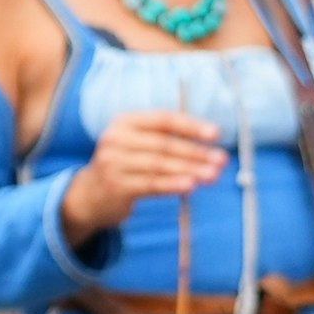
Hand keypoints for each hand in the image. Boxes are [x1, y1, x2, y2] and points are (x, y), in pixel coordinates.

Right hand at [59, 107, 226, 238]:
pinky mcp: (116, 186)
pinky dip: (173, 184)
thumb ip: (166, 138)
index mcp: (125, 121)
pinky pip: (151, 184)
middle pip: (164, 144)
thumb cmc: (126, 165)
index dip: (191, 126)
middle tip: (221, 160)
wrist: (91, 194)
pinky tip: (191, 185)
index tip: (216, 134)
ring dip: (190, 169)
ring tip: (213, 174)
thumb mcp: (138, 143)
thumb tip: (210, 144)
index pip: (163, 119)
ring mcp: (113, 163)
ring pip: (160, 165)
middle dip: (196, 152)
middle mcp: (116, 139)